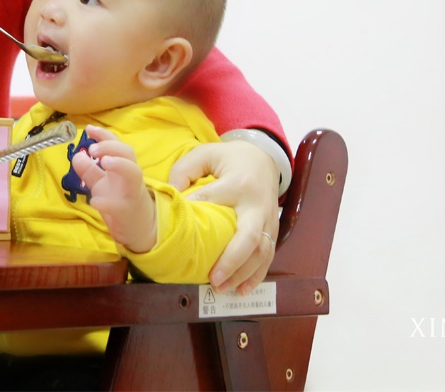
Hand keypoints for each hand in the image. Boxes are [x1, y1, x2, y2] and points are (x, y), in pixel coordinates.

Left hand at [70, 126, 156, 253]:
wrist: (137, 228)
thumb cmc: (119, 200)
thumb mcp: (102, 183)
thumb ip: (89, 170)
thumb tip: (77, 155)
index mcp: (122, 167)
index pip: (117, 145)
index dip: (104, 135)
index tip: (89, 129)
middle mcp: (129, 176)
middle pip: (128, 153)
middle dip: (111, 147)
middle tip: (93, 149)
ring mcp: (130, 193)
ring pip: (133, 173)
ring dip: (119, 164)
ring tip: (104, 162)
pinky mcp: (127, 212)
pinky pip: (118, 206)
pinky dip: (105, 203)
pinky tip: (94, 202)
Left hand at [168, 140, 278, 293]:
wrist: (264, 159)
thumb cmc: (229, 159)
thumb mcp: (206, 153)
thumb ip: (185, 170)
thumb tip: (172, 197)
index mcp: (238, 182)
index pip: (213, 200)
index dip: (196, 213)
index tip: (179, 231)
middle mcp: (257, 203)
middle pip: (249, 236)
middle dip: (231, 260)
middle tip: (212, 278)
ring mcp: (268, 219)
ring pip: (261, 252)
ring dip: (242, 273)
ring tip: (221, 288)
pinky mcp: (273, 230)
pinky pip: (268, 256)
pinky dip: (256, 275)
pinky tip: (242, 290)